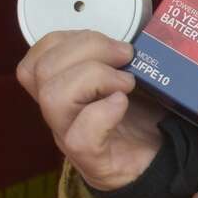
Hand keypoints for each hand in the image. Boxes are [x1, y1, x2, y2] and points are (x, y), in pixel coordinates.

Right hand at [16, 31, 163, 190]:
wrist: (160, 164)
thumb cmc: (143, 118)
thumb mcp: (128, 77)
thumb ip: (118, 56)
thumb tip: (137, 33)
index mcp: (62, 90)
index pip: (37, 58)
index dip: (67, 40)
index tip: (110, 41)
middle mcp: (59, 114)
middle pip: (41, 71)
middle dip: (88, 48)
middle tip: (126, 56)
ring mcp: (71, 138)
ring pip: (53, 98)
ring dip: (95, 76)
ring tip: (127, 82)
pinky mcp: (94, 161)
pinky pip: (81, 138)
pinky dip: (103, 113)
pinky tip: (122, 104)